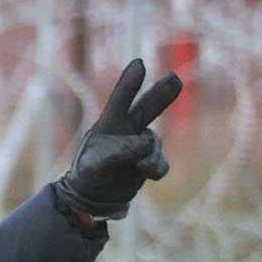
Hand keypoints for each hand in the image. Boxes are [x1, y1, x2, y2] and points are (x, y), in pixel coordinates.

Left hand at [53, 59, 183, 223]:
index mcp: (108, 124)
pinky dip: (154, 169)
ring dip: (148, 157)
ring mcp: (141, 144)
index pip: (120, 100)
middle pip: (148, 107)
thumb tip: (147, 141)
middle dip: (162, 93)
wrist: (93, 198)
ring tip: (137, 168)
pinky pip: (160, 162)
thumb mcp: (95, 165)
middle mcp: (127, 129)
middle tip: (175, 78)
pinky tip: (143, 173)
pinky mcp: (150, 160)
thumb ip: (118, 151)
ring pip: (154, 143)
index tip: (139, 63)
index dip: (130, 82)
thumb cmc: (87, 176)